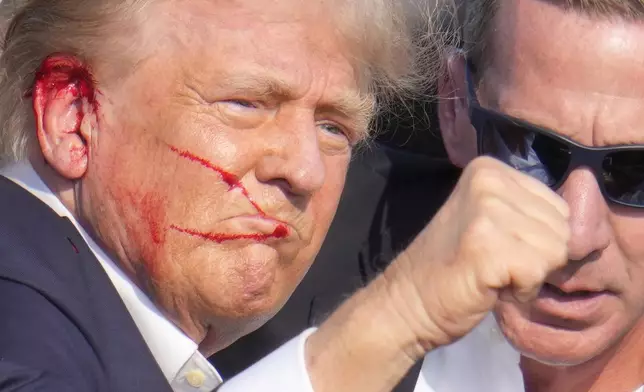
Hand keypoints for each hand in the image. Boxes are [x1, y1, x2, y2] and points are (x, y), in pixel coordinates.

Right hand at [386, 156, 569, 350]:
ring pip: (555, 251)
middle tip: (493, 262)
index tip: (497, 247)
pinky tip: (489, 286)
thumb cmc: (454, 266)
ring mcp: (486, 211)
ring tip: (490, 273)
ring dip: (528, 275)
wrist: (409, 300)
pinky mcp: (487, 246)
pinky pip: (538, 273)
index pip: (558, 205)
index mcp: (488, 168)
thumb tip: (582, 231)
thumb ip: (531, 213)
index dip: (537, 239)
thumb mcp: (492, 221)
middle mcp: (488, 180)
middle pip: (562, 227)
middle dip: (537, 257)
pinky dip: (519, 291)